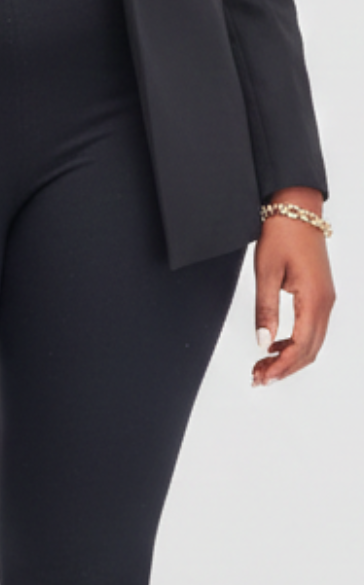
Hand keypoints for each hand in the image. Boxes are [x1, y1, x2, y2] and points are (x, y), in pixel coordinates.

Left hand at [252, 186, 335, 385]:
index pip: (301, 347)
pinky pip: (312, 328)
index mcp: (314, 299)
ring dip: (290, 358)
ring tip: (264, 365)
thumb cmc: (282, 233)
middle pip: (310, 351)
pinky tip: (275, 345)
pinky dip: (296, 343)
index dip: (281, 367)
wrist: (297, 208)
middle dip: (285, 368)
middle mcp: (325, 303)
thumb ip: (265, 309)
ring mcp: (326, 299)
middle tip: (258, 376)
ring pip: (313, 342)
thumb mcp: (266, 271)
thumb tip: (263, 342)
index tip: (261, 376)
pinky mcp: (321, 293)